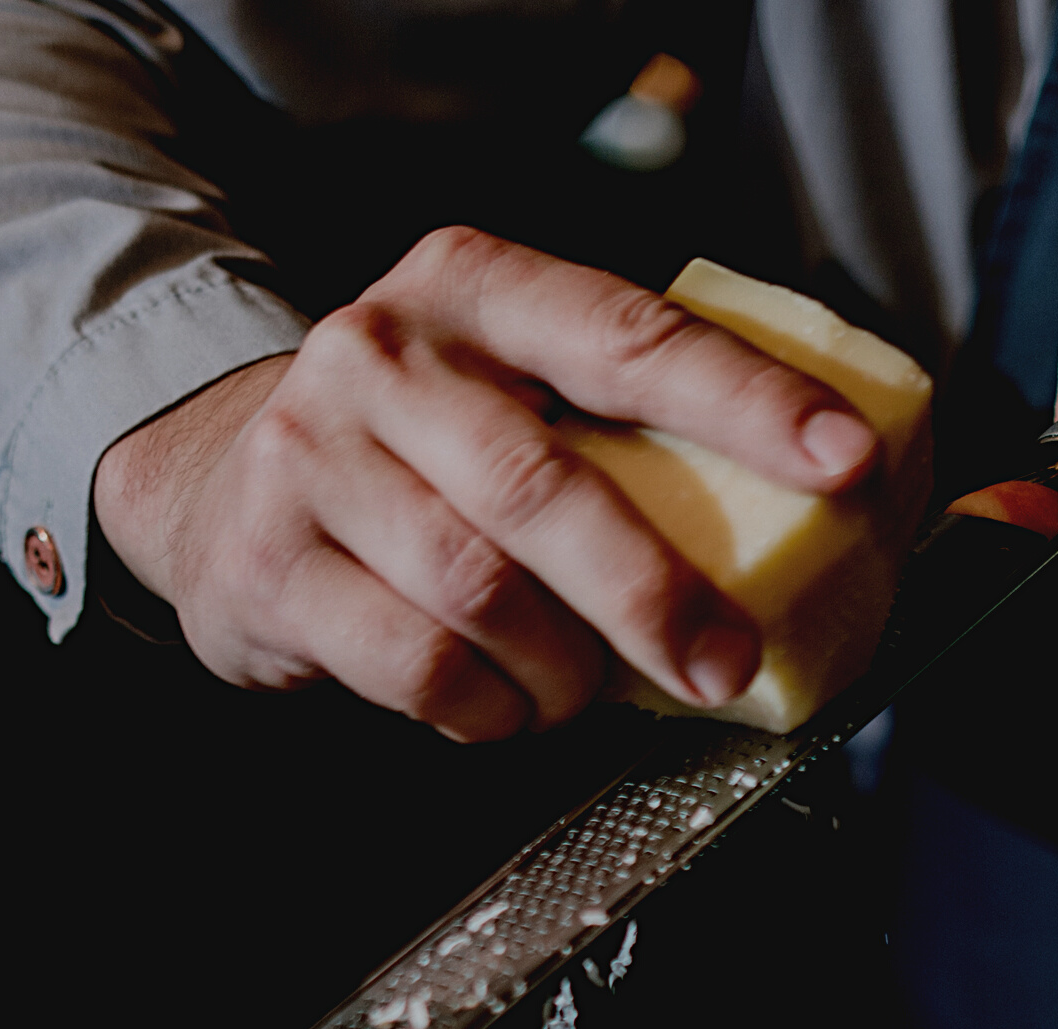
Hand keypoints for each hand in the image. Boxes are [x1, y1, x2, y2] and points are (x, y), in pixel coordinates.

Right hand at [93, 228, 877, 738]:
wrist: (210, 488)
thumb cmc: (414, 457)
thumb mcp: (511, 397)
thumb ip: (630, 433)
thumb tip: (838, 514)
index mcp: (476, 288)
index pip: (630, 335)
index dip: (745, 401)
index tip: (846, 461)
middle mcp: (387, 353)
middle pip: (547, 489)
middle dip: (657, 594)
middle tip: (728, 663)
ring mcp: (316, 457)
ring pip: (480, 591)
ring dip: (560, 673)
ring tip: (584, 693)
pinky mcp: (273, 563)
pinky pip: (419, 666)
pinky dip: (486, 711)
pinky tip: (503, 708)